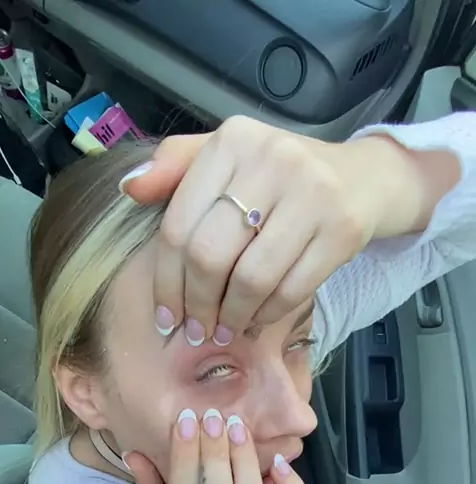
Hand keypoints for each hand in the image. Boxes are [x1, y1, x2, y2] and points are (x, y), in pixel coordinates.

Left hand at [121, 116, 450, 342]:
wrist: (364, 177)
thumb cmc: (282, 176)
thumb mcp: (229, 159)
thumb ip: (177, 168)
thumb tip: (130, 188)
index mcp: (232, 142)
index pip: (179, 225)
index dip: (166, 280)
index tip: (165, 314)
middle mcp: (272, 160)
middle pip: (210, 256)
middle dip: (197, 305)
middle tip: (196, 330)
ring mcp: (312, 194)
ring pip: (252, 279)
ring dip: (232, 317)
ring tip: (225, 330)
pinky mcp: (342, 229)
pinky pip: (292, 290)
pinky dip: (267, 316)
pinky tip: (255, 322)